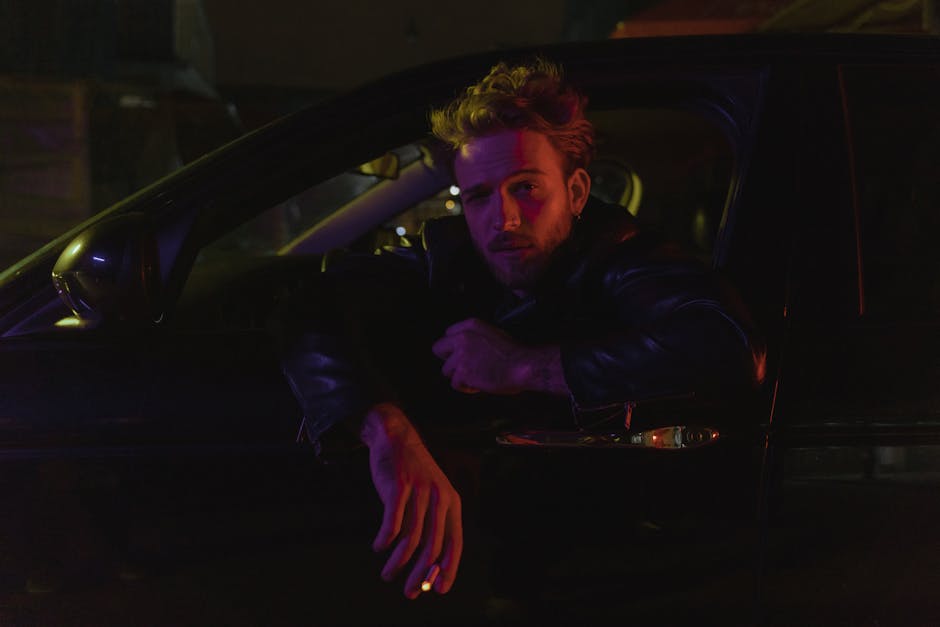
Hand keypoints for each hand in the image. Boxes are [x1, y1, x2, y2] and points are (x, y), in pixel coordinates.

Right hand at [361, 404, 462, 598]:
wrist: (396, 438)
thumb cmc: (414, 475)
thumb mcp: (432, 496)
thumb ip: (432, 526)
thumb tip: (429, 567)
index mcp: (452, 502)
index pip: (455, 543)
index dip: (448, 569)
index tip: (438, 590)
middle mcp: (439, 498)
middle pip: (432, 546)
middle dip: (420, 574)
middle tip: (409, 592)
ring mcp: (419, 492)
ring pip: (410, 539)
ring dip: (397, 562)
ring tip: (387, 574)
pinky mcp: (398, 487)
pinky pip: (392, 523)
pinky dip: (384, 540)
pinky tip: (379, 547)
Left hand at [431, 318, 529, 393]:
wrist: (523, 365)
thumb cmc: (514, 353)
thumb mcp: (494, 333)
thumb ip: (476, 337)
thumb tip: (464, 348)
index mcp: (471, 325)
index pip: (448, 333)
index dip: (454, 347)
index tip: (463, 354)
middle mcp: (462, 337)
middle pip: (438, 349)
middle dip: (449, 359)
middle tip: (462, 367)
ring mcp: (461, 355)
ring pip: (446, 370)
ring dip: (459, 376)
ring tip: (476, 377)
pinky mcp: (463, 372)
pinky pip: (455, 384)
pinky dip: (466, 388)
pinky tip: (478, 385)